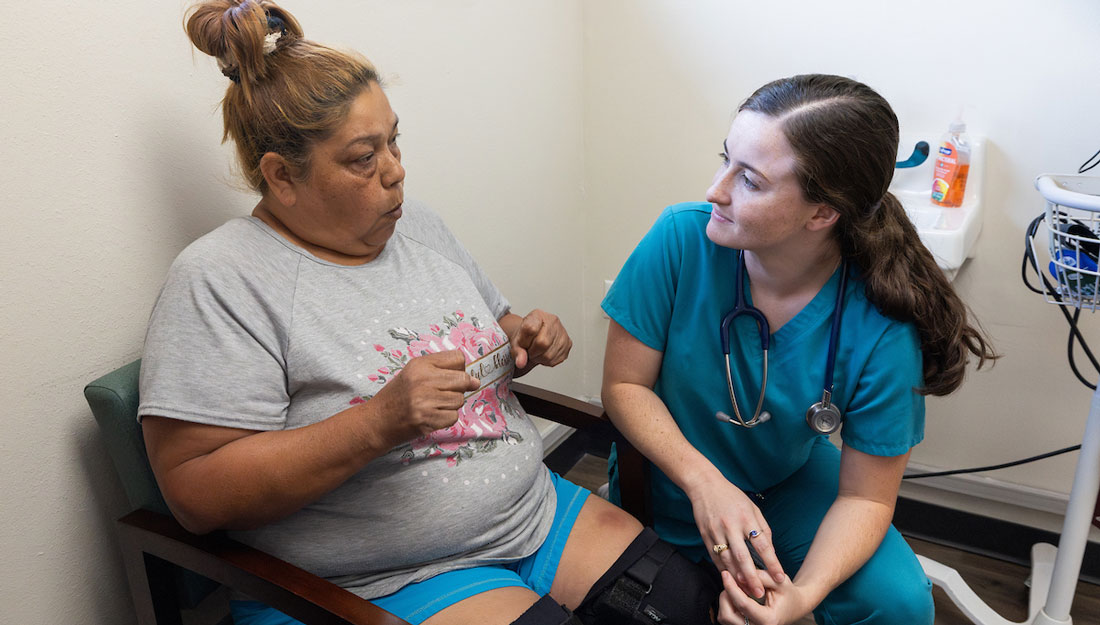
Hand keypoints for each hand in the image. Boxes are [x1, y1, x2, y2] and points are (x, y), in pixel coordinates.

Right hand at [368, 349, 479, 447]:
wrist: (377, 421)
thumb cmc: (398, 397)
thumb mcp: (414, 374)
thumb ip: (443, 371)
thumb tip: (476, 381)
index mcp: (420, 364)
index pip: (458, 358)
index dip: (459, 369)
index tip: (451, 378)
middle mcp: (422, 380)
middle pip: (463, 379)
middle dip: (458, 389)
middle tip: (441, 395)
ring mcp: (424, 400)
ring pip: (459, 400)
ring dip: (450, 405)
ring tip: (432, 406)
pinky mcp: (426, 419)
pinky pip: (453, 417)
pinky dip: (445, 419)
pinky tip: (431, 416)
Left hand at [508, 309, 571, 372]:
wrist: (534, 336)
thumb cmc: (525, 336)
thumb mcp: (516, 341)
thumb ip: (517, 351)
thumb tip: (521, 362)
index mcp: (538, 315)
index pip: (530, 329)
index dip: (524, 341)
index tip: (523, 343)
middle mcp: (553, 321)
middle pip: (542, 343)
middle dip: (533, 352)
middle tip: (530, 349)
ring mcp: (562, 332)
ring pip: (549, 355)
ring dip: (539, 358)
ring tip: (537, 351)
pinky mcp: (568, 343)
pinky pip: (555, 359)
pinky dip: (547, 361)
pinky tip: (544, 353)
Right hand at [687, 474, 784, 599]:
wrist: (705, 486)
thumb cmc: (732, 497)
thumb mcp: (753, 508)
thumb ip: (763, 529)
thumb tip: (770, 552)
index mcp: (747, 518)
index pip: (762, 544)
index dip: (772, 563)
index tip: (780, 577)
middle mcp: (731, 526)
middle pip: (743, 557)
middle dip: (752, 577)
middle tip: (760, 594)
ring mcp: (716, 531)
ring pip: (727, 560)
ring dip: (736, 577)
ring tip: (746, 591)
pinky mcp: (705, 536)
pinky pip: (715, 557)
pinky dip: (723, 570)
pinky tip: (730, 580)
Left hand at [717, 569, 810, 624]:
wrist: (794, 607)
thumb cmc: (788, 593)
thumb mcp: (780, 581)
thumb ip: (761, 576)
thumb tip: (738, 576)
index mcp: (768, 620)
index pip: (743, 604)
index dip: (732, 587)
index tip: (725, 573)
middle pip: (728, 615)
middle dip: (727, 595)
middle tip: (732, 581)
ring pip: (724, 617)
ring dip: (726, 600)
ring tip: (736, 588)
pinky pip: (726, 618)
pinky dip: (727, 605)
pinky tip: (736, 596)